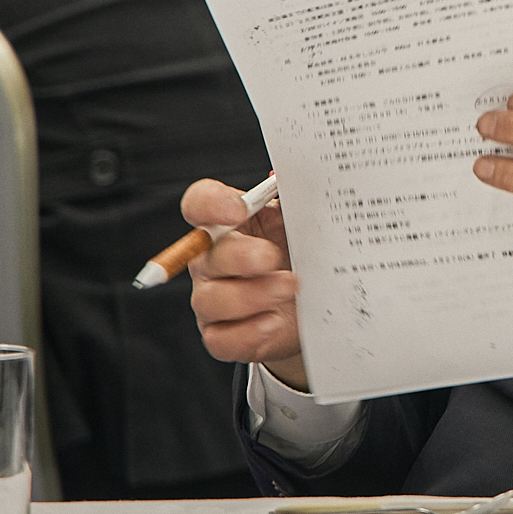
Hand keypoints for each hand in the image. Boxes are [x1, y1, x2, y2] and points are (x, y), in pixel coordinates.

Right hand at [181, 178, 307, 390]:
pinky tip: (273, 321)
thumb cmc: (300, 254)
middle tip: (272, 257)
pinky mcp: (222, 335)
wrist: (313, 304)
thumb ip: (294, 198)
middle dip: (240, 256)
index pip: (199, 204)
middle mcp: (212, 260)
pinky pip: (220, 339)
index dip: (209, 204)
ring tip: (290, 288)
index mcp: (228, 224)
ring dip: (252, 295)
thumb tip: (285, 174)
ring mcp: (213, 299)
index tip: (238, 208)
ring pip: (212, 299)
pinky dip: (247, 332)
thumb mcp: (301, 221)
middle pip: (206, 255)